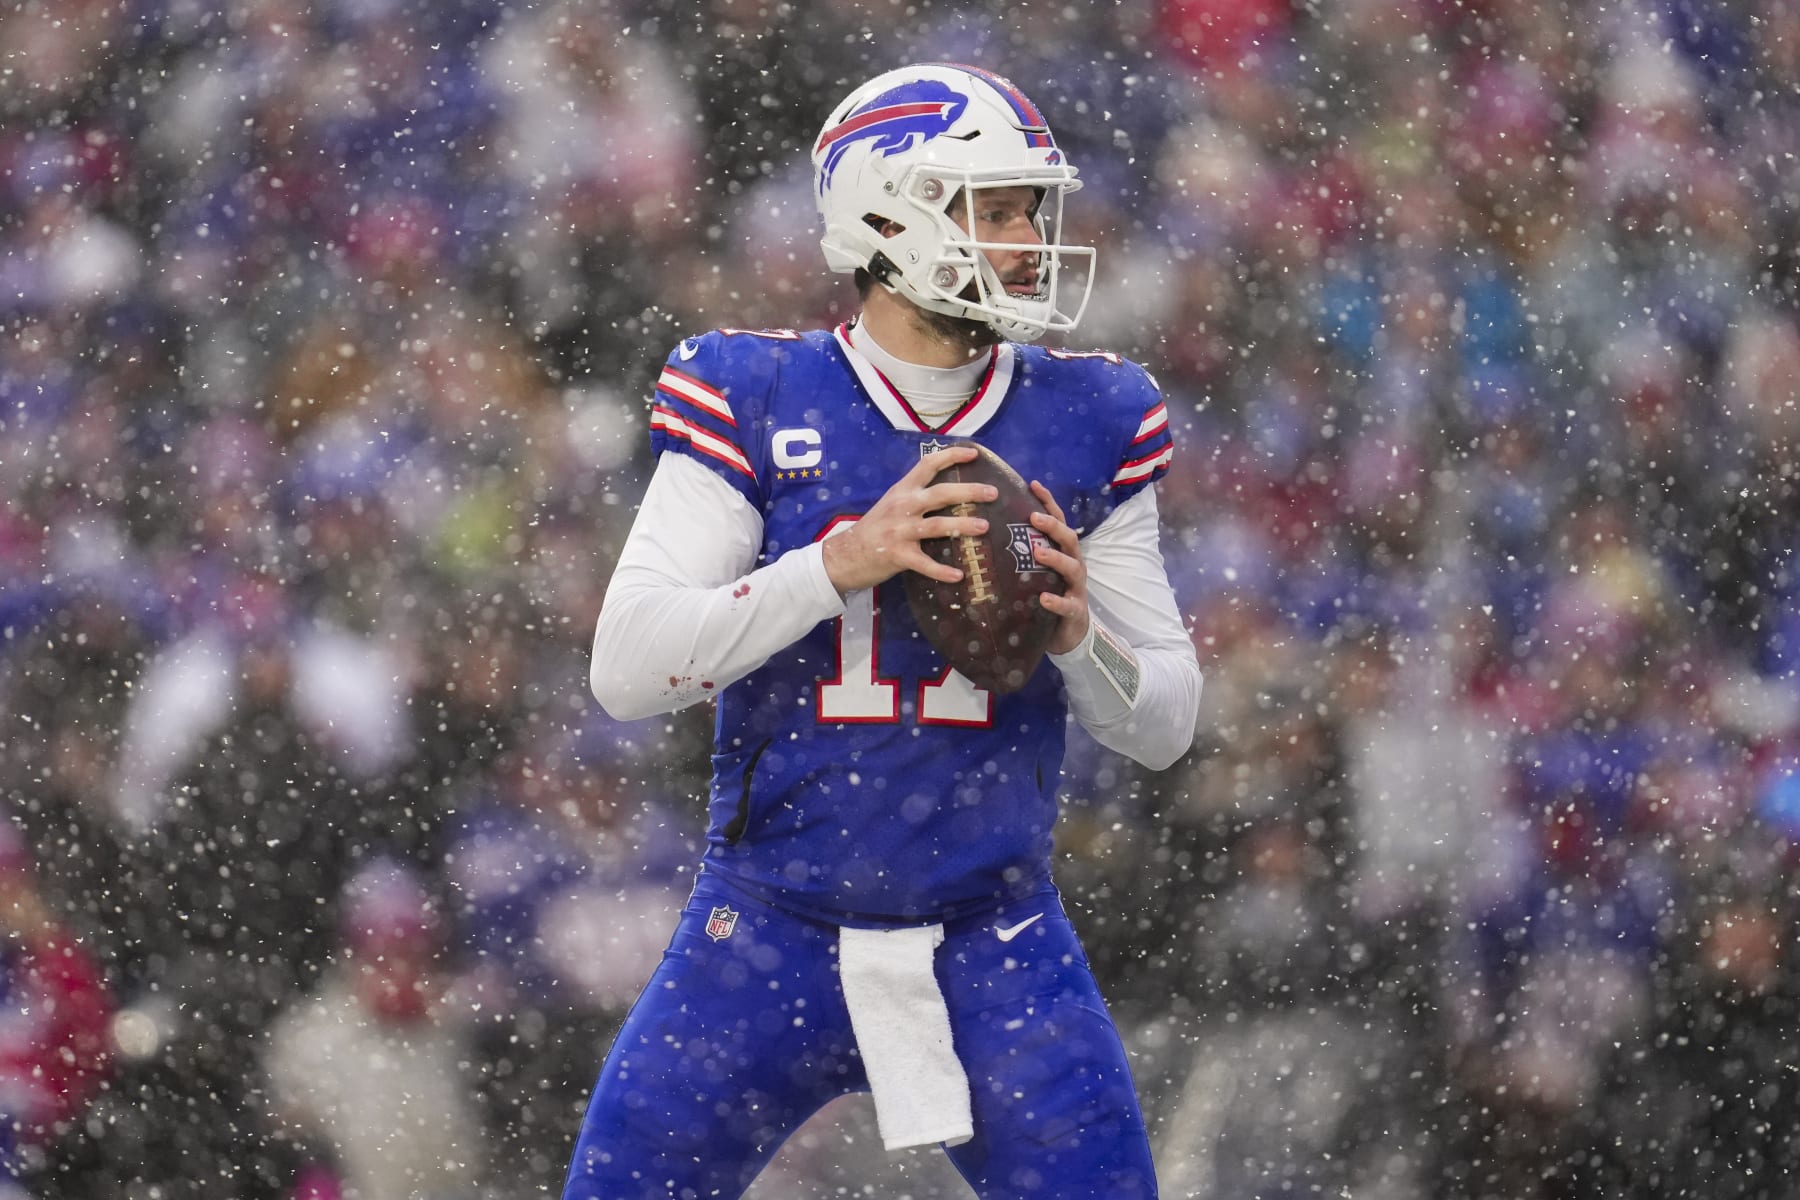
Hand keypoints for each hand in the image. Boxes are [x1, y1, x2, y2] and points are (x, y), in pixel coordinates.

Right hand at [821, 445, 998, 593]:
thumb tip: (951, 493)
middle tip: (993, 493)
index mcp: (902, 491)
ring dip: (962, 526)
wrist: (845, 554)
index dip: (951, 455)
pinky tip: (958, 575)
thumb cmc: (874, 529)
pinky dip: (942, 571)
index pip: (927, 465)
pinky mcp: (898, 555)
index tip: (974, 452)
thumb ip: (915, 497)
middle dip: (969, 492)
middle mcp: (902, 507)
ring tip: (984, 528)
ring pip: (937, 526)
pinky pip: (924, 563)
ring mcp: (900, 531)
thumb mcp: (892, 504)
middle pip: (940, 494)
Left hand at [1028, 481, 1089, 654]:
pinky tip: (1043, 599)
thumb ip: (1020, 552)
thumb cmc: (1046, 595)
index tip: (1033, 484)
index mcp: (1062, 552)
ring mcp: (1075, 588)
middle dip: (1052, 526)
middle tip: (1033, 517)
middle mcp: (1072, 564)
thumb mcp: (1033, 571)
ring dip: (1055, 559)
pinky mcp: (1074, 611)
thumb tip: (986, 528)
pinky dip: (1056, 601)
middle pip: (1068, 539)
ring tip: (1038, 553)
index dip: (1048, 502)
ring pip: (1072, 568)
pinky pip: (1066, 605)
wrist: (1067, 634)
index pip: (1057, 521)